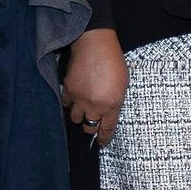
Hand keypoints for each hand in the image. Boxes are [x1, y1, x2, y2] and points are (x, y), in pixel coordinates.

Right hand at [61, 30, 125, 147]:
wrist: (95, 46)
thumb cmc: (113, 62)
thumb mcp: (123, 85)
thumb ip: (115, 101)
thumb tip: (108, 112)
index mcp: (112, 104)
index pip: (107, 128)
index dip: (104, 138)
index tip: (102, 143)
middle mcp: (95, 105)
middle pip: (89, 127)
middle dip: (92, 127)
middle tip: (93, 122)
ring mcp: (79, 98)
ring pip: (76, 118)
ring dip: (80, 116)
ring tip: (84, 109)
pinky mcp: (68, 90)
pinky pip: (67, 104)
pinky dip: (71, 103)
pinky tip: (75, 98)